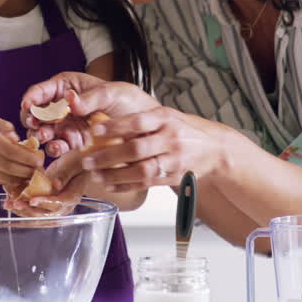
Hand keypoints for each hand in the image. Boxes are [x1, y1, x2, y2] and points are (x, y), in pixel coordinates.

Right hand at [0, 114, 43, 188]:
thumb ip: (4, 126)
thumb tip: (18, 139)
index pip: (9, 149)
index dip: (26, 157)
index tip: (39, 159)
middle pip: (7, 166)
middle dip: (26, 170)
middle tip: (40, 170)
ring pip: (3, 177)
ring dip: (20, 178)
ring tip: (33, 175)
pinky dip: (10, 181)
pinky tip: (21, 178)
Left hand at [2, 169, 88, 217]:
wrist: (77, 164)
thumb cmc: (78, 161)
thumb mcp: (75, 162)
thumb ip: (66, 173)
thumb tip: (56, 185)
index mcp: (73, 195)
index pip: (59, 203)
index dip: (45, 203)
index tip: (32, 200)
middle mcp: (64, 205)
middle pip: (46, 213)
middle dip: (29, 209)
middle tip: (15, 203)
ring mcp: (54, 205)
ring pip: (37, 214)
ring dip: (22, 210)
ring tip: (8, 204)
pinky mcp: (45, 202)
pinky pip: (33, 208)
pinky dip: (21, 206)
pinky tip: (10, 201)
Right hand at [21, 75, 160, 154]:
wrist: (146, 127)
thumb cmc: (129, 102)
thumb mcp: (112, 94)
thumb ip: (90, 98)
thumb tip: (70, 100)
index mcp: (67, 86)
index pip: (41, 91)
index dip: (32, 98)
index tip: (29, 106)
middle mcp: (63, 105)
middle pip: (38, 112)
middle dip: (34, 119)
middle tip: (36, 125)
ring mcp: (67, 125)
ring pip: (45, 130)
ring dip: (42, 134)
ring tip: (46, 138)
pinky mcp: (74, 142)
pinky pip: (59, 145)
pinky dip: (55, 147)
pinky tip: (58, 148)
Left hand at [81, 106, 245, 192]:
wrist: (213, 148)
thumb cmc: (184, 129)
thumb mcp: (166, 116)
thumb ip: (141, 119)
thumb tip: (105, 122)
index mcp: (167, 118)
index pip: (138, 121)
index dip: (115, 126)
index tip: (94, 129)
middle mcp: (171, 138)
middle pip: (137, 149)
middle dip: (109, 156)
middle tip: (88, 160)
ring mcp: (174, 160)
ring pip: (141, 170)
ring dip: (115, 175)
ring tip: (96, 175)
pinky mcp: (173, 177)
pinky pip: (147, 183)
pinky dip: (126, 186)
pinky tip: (111, 186)